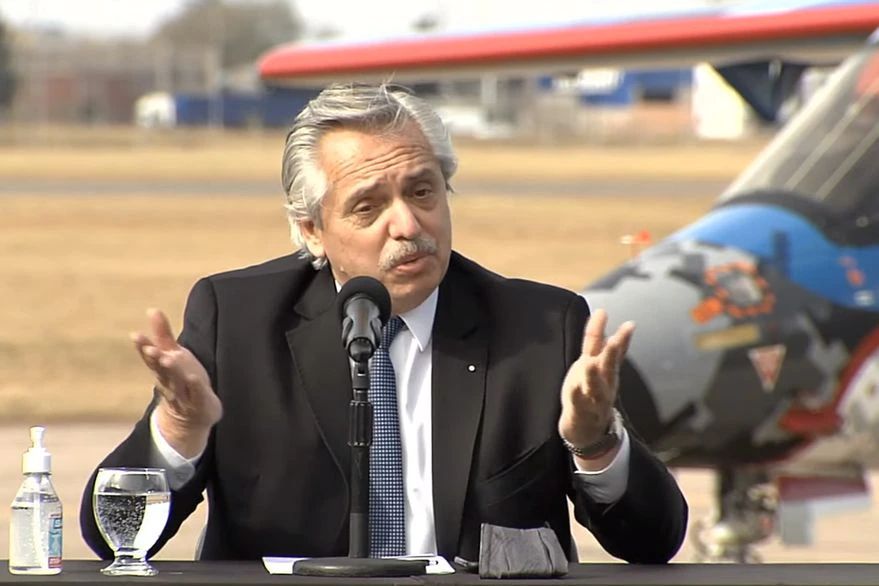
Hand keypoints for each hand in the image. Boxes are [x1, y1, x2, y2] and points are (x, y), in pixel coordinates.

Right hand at [131, 308, 221, 456]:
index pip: (151, 357)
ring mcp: (184, 394)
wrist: (192, 417)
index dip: (143, 347)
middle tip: (150, 348)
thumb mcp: (173, 356)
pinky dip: (195, 388)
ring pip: (176, 382)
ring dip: (171, 371)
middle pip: (161, 369)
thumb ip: (163, 335)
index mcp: (163, 370)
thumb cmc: (181, 380)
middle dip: (155, 359)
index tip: (135, 335)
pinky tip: (193, 378)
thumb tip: (152, 309)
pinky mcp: (200, 403)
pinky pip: (196, 396)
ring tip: (168, 359)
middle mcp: (170, 382)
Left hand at [558, 309, 633, 464]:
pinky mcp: (582, 411)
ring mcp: (594, 399)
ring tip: (590, 364)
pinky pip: (579, 403)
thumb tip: (601, 312)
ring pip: (596, 387)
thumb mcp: (594, 363)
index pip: (614, 351)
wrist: (586, 429)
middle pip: (609, 366)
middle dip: (614, 353)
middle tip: (617, 339)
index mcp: (607, 370)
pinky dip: (577, 395)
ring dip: (594, 376)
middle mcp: (604, 383)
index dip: (622, 338)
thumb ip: (597, 340)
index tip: (630, 324)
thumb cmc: (589, 390)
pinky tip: (574, 387)